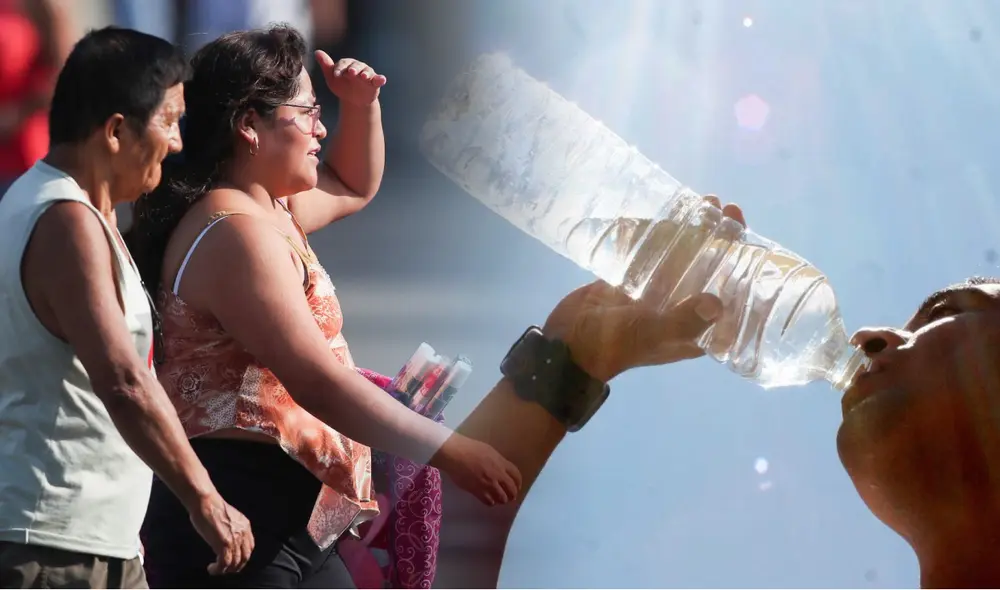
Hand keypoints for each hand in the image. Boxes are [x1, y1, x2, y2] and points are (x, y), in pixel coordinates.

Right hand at [188, 493, 254, 575]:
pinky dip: (219, 569)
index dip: (242, 557)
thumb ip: (232, 529)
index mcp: (245, 525)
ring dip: (226, 570)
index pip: (249, 547)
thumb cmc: (212, 507)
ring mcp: (234, 539)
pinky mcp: (224, 544)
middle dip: (236, 566)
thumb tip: (226, 541)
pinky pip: (224, 563)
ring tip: (217, 570)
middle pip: (245, 557)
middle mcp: (243, 533)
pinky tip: (212, 569)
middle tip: (226, 570)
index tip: (233, 561)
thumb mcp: (228, 518)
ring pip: (235, 563)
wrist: (206, 501)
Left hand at [315, 51, 386, 107]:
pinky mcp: (375, 83)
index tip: (335, 74)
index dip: (339, 68)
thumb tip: (317, 52)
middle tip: (350, 72)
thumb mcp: (332, 78)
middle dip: (353, 69)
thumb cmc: (342, 86)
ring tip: (363, 77)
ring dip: (366, 74)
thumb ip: (326, 65)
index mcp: (347, 64)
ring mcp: (367, 74)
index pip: (343, 64)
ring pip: (367, 72)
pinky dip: (380, 79)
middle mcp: (358, 67)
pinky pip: (378, 79)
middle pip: (356, 66)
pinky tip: (382, 79)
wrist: (353, 100)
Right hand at [431, 434, 522, 505]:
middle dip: (512, 494)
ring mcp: (488, 484)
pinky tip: (489, 500)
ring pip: (502, 498)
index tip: (517, 486)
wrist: (456, 454)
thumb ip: (497, 461)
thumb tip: (501, 469)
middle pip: (511, 489)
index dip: (518, 483)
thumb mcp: (489, 451)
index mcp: (501, 463)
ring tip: (499, 499)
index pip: (517, 476)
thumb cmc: (470, 448)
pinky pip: (489, 502)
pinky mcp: (478, 491)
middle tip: (510, 496)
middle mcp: (498, 475)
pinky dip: (491, 502)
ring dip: (502, 499)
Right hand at [543, 197, 746, 381]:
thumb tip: (717, 302)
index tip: (747, 237)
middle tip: (723, 207)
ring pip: (681, 256)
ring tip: (701, 201)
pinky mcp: (631, 281)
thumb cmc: (613, 345)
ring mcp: (654, 293)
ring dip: (692, 230)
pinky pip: (650, 254)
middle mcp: (679, 309)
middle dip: (719, 238)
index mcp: (693, 328)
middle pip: (708, 268)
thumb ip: (682, 320)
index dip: (742, 266)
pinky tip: (663, 211)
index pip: (727, 294)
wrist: (566, 344)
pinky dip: (656, 234)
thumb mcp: (650, 334)